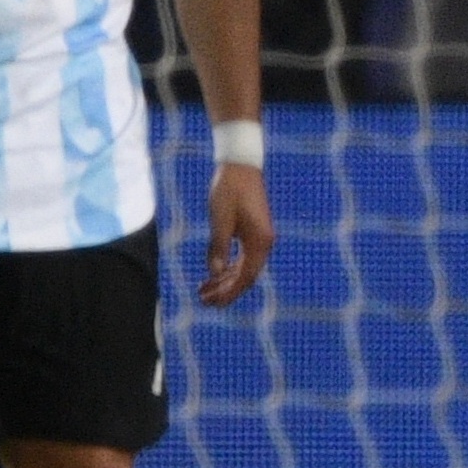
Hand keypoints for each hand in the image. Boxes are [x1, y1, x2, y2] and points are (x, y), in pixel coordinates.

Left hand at [200, 162, 273, 305]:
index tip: (212, 302)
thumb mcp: (220, 218)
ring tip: (204, 290)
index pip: (246, 277)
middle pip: (246, 276)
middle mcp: (263, 242)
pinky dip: (228, 267)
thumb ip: (218, 247)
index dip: (229, 292)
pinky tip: (214, 273)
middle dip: (225, 291)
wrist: (240, 164)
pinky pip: (242, 257)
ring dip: (225, 281)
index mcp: (260, 241)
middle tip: (204, 301)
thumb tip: (214, 273)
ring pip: (243, 268)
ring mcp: (259, 238)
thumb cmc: (230, 189)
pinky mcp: (252, 231)